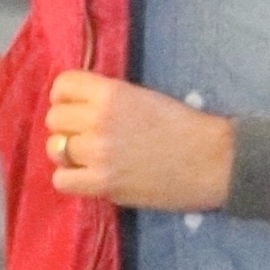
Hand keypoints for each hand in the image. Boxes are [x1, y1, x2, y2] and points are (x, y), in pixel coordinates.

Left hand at [42, 74, 234, 209]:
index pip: (62, 85)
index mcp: (111, 92)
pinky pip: (63, 180)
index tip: (78, 108)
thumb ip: (110, 100)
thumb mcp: (146, 98)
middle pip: (54, 119)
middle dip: (69, 127)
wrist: (215, 162)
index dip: (66, 97)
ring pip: (55, 149)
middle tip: (90, 137)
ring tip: (91, 159)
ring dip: (70, 153)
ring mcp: (98, 153)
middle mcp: (99, 119)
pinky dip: (72, 179)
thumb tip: (79, 110)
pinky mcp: (104, 183)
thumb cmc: (188, 127)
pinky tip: (91, 178)